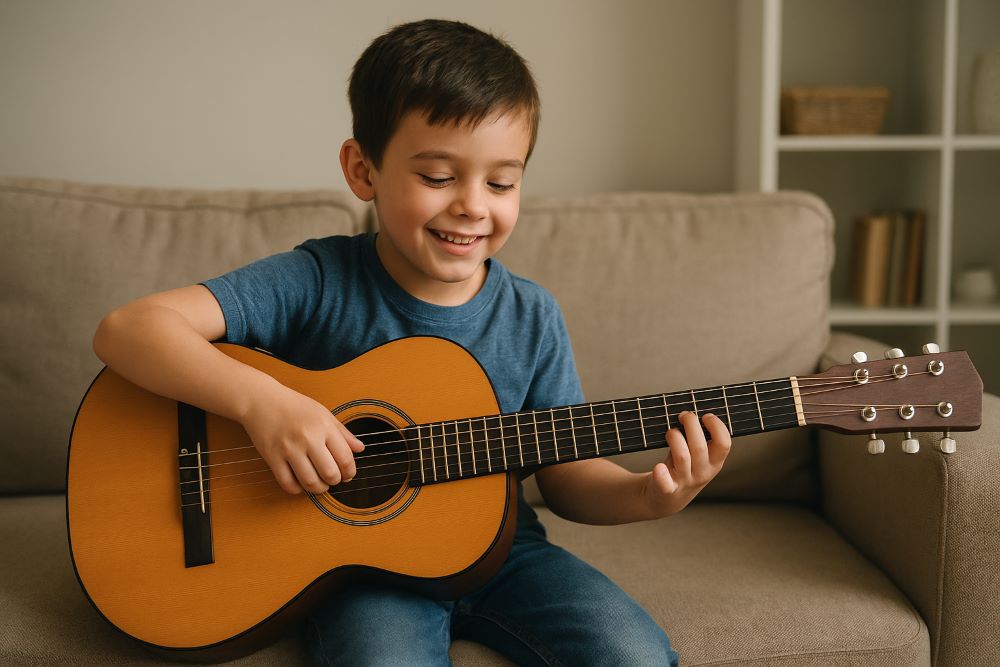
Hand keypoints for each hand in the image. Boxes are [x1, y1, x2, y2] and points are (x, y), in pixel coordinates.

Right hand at [240, 382, 364, 494]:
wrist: (261, 400)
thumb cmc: (294, 405)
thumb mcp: (323, 413)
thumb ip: (343, 433)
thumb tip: (360, 448)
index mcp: (323, 426)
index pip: (344, 457)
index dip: (350, 471)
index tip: (348, 474)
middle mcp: (307, 438)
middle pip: (330, 473)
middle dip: (335, 481)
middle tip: (334, 479)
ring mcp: (288, 449)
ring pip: (310, 482)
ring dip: (319, 488)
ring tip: (320, 484)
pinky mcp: (272, 457)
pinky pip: (288, 483)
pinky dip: (297, 489)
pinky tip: (301, 484)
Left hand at [639, 411, 730, 517]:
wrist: (666, 499)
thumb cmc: (682, 468)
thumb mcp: (699, 456)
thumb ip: (700, 437)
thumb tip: (694, 410)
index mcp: (715, 462)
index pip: (724, 443)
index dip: (716, 426)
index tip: (706, 416)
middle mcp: (702, 473)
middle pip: (700, 446)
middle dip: (690, 424)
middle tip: (683, 416)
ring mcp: (685, 481)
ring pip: (682, 456)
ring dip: (674, 437)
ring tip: (670, 432)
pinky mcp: (667, 489)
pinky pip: (666, 483)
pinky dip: (662, 475)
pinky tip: (659, 467)